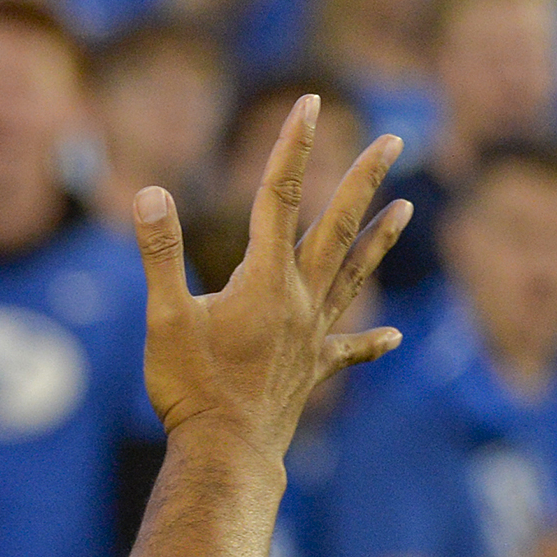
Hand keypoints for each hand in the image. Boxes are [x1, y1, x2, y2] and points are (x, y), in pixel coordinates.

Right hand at [131, 100, 406, 458]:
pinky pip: (348, 348)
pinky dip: (371, 340)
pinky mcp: (314, 370)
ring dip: (380, 240)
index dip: (293, 147)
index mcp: (265, 279)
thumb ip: (160, 252)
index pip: (280, 197)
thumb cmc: (191, 387)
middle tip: (394, 141)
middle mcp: (300, 299)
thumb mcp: (164, 316)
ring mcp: (312, 335)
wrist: (228, 453)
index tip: (310, 104)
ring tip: (407, 209)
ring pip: (354, 275)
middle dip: (364, 180)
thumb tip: (149, 192)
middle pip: (337, 227)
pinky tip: (393, 337)